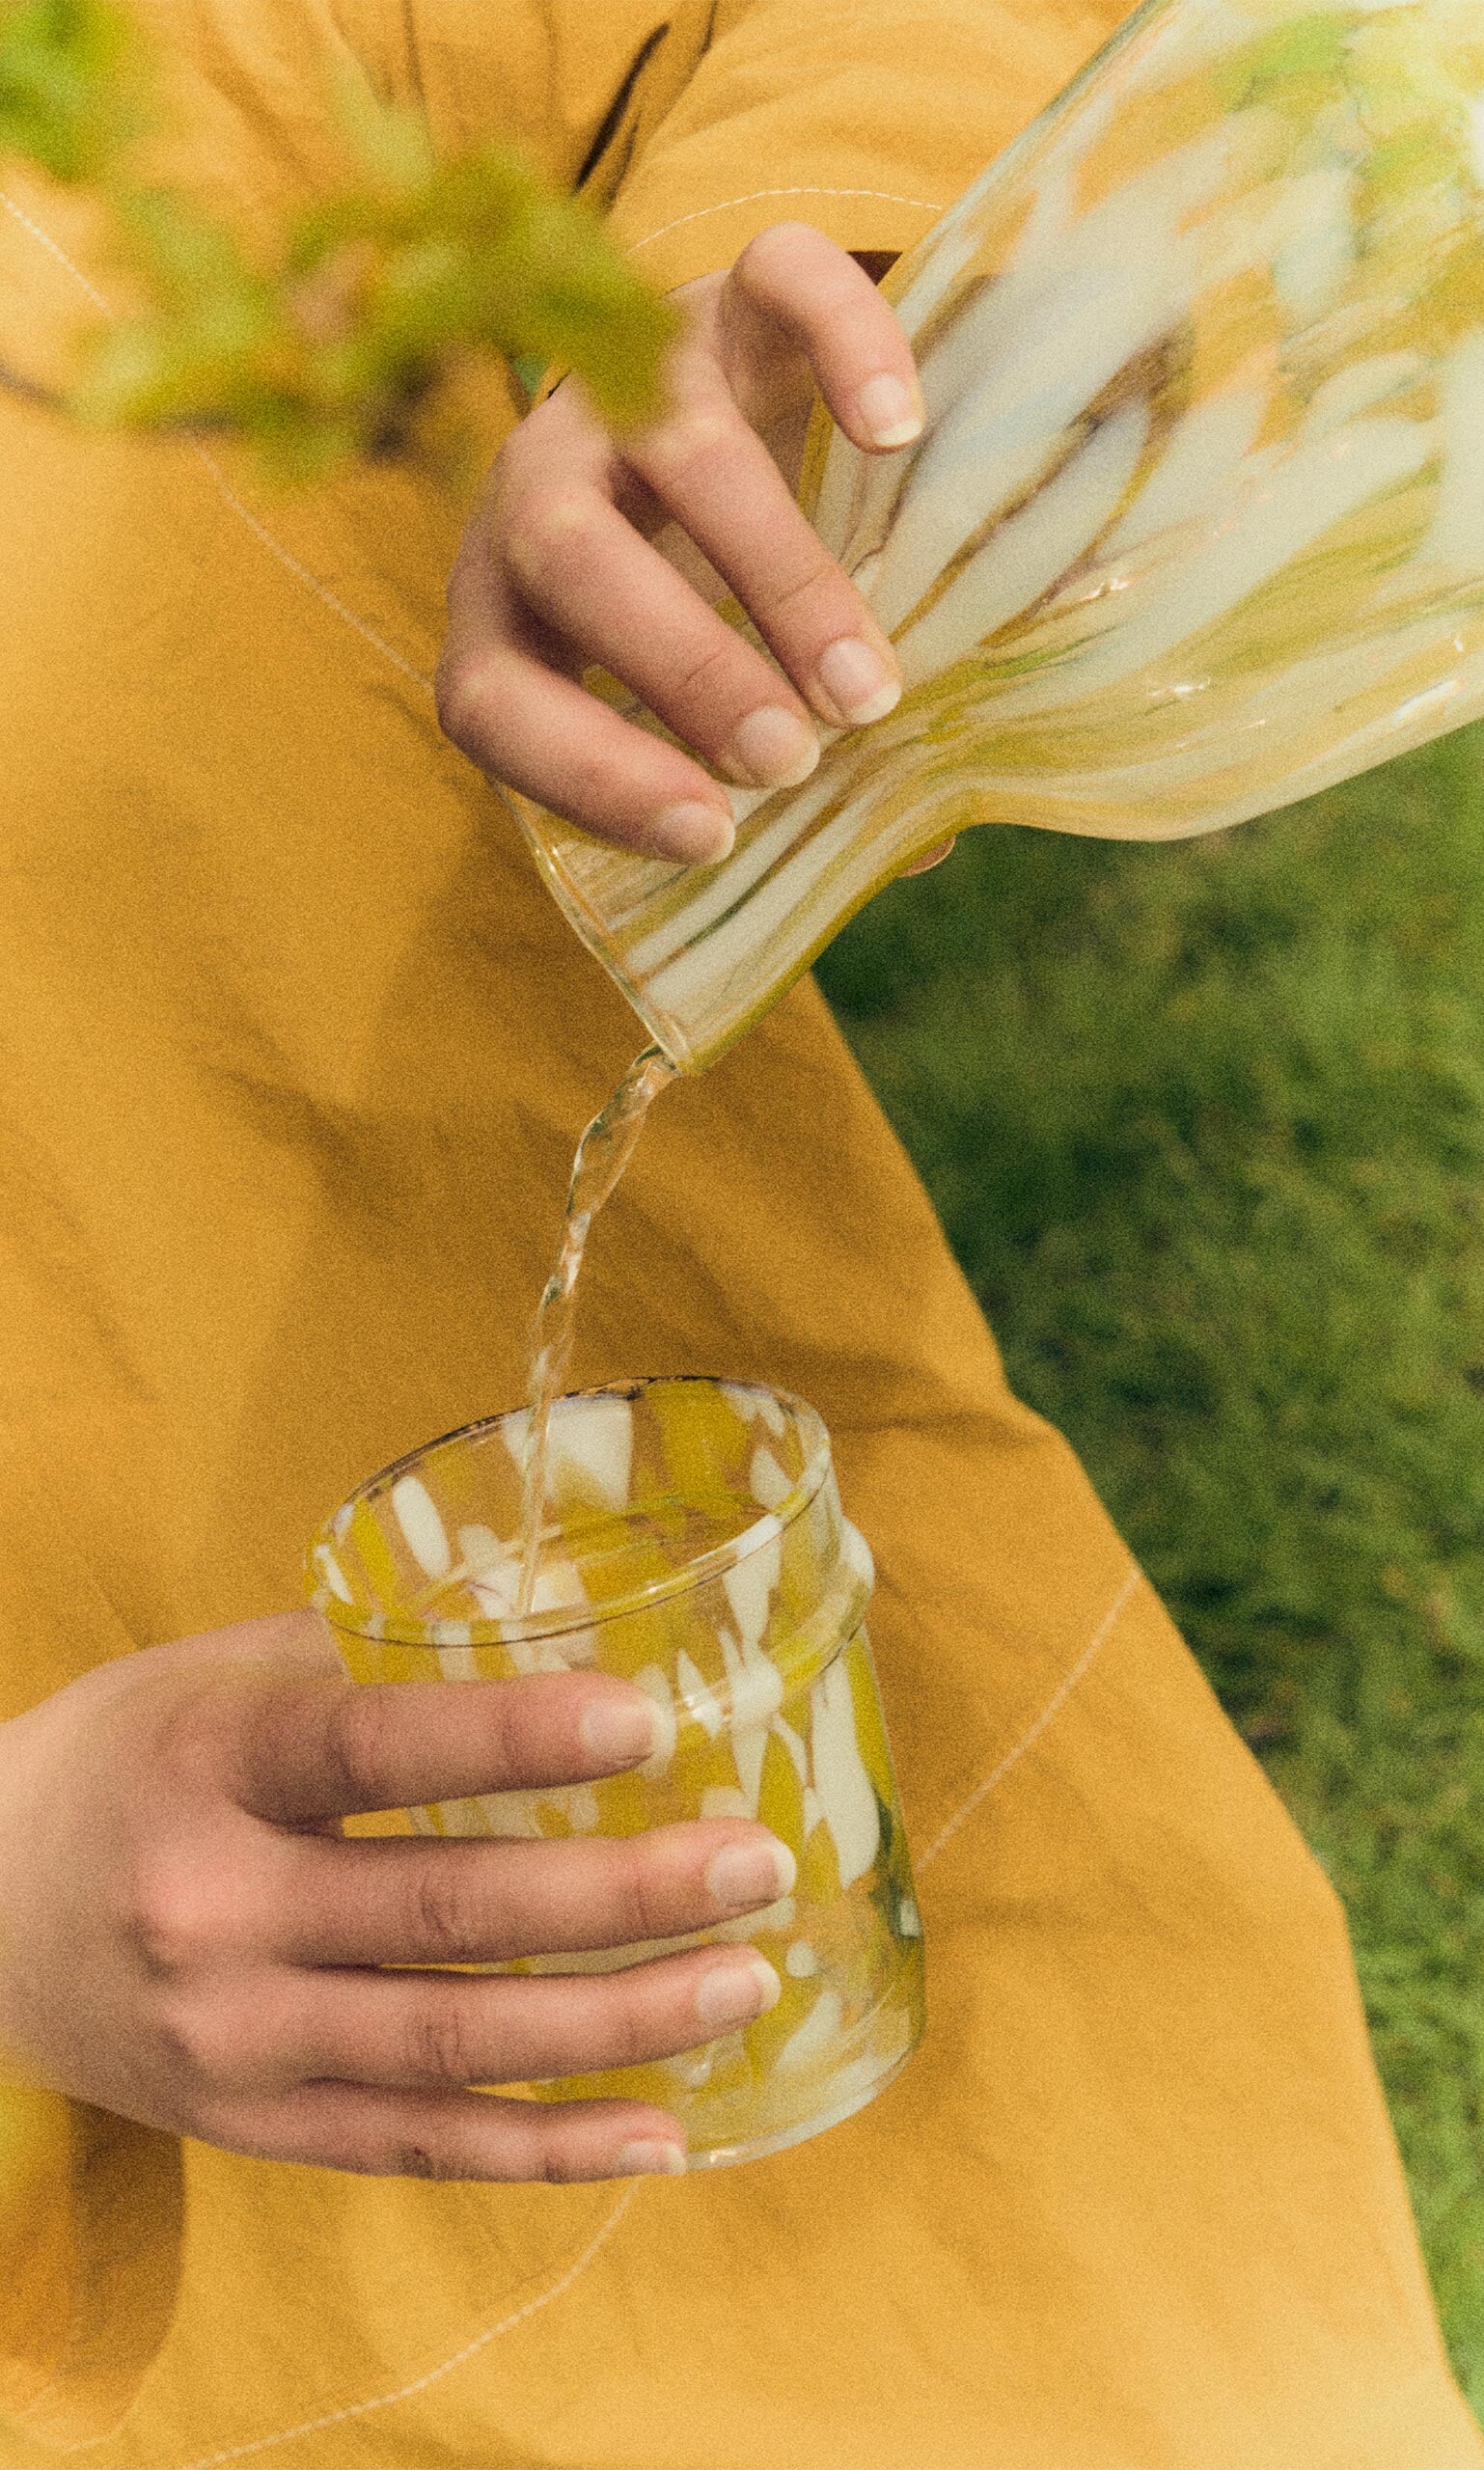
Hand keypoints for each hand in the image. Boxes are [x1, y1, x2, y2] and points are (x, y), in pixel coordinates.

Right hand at [0, 1611, 793, 2181]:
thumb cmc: (122, 1764)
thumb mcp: (209, 1674)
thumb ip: (363, 1649)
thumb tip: (551, 1615)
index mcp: (212, 1766)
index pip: (377, 1752)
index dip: (514, 1739)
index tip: (646, 1723)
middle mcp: (217, 1913)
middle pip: (445, 1915)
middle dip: (620, 1896)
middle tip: (752, 1864)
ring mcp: (234, 2041)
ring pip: (452, 2047)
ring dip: (617, 2023)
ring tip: (743, 1979)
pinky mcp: (252, 2127)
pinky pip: (417, 2149)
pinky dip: (545, 2151)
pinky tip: (663, 2134)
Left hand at [437, 220, 937, 865]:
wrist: (769, 400)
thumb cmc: (732, 597)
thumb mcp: (724, 686)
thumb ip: (779, 763)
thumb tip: (905, 850)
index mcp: (509, 601)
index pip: (488, 695)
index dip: (583, 774)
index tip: (712, 835)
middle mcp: (544, 478)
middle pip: (566, 555)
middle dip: (678, 667)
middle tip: (790, 759)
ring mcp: (635, 370)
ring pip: (673, 442)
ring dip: (772, 575)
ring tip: (867, 687)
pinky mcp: (735, 289)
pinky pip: (780, 287)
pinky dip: (845, 351)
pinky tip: (900, 438)